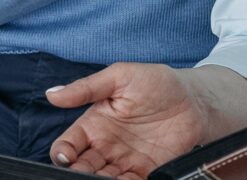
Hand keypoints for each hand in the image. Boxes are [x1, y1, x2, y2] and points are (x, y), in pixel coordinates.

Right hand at [44, 63, 215, 178]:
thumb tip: (51, 94)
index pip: (67, 145)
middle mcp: (105, 146)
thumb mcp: (120, 77)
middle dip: (77, 172)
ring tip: (105, 177)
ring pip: (101, 179)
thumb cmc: (157, 83)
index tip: (65, 156)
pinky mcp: (145, 172)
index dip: (62, 153)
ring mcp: (124, 161)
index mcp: (93, 124)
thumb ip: (86, 88)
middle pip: (80, 167)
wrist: (195, 100)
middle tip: (84, 171)